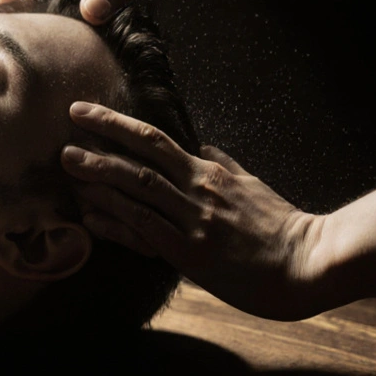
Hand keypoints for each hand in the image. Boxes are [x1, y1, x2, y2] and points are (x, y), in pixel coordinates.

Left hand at [60, 102, 329, 320]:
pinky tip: (91, 214)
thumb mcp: (251, 183)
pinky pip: (147, 230)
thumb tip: (200, 146)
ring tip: (69, 160)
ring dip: (101, 172)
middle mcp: (199, 189)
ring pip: (140, 187)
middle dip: (104, 133)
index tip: (87, 111)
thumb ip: (222, 164)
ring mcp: (195, 220)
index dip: (119, 123)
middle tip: (71, 119)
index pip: (157, 138)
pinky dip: (116, 219)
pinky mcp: (193, 253)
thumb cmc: (281, 226)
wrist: (306, 263)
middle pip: (144, 152)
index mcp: (210, 171)